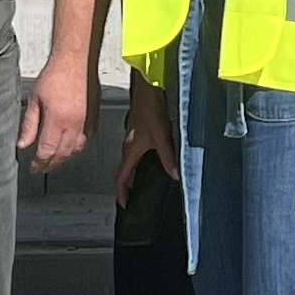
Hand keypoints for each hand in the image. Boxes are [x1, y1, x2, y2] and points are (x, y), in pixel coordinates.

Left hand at [19, 50, 94, 174]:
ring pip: (76, 149)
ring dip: (64, 158)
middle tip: (41, 168)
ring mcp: (86, 122)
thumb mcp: (34, 100)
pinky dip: (77, 148)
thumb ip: (29, 125)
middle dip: (51, 164)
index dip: (40, 162)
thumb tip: (23, 144)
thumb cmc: (55, 76)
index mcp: (58, 120)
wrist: (74, 61)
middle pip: (62, 154)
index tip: (34, 167)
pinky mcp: (94, 117)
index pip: (47, 150)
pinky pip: (86, 140)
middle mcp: (75, 124)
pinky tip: (70, 148)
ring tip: (53, 160)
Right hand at [114, 68, 177, 206]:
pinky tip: (146, 163)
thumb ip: (167, 157)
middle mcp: (127, 147)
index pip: (120, 178)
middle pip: (122, 172)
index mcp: (130, 151)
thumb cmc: (150, 109)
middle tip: (130, 198)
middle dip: (124, 187)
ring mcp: (130, 140)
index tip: (124, 204)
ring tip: (137, 185)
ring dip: (130, 175)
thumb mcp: (161, 136)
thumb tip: (174, 174)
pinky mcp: (135, 133)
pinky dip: (135, 164)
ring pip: (127, 163)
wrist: (147, 90)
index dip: (120, 193)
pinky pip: (132, 154)